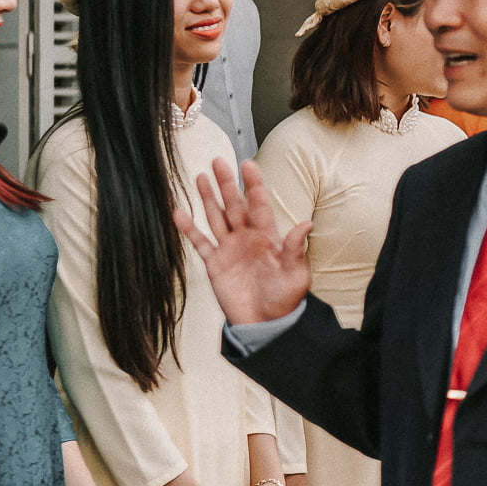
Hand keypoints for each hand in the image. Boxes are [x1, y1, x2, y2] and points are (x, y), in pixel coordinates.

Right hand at [173, 158, 312, 326]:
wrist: (265, 324)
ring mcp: (229, 249)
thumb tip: (306, 224)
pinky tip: (180, 212)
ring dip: (208, 198)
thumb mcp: (295, 274)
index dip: (253, 185)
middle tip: (219, 162)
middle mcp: (246, 238)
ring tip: (201, 176)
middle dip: (226, 184)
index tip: (247, 164)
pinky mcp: (215, 264)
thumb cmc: (284, 299)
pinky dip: (189, 228)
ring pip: (216, 217)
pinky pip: (200, 242)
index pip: (259, 204)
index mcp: (267, 237)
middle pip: (234, 205)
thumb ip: (296, 248)